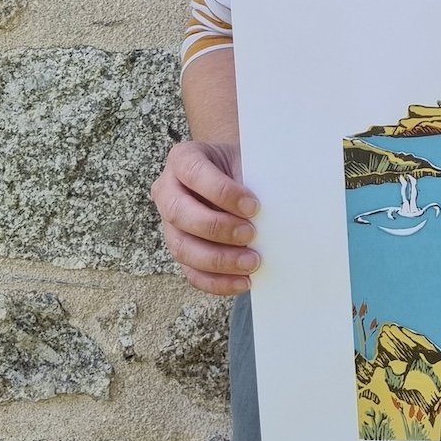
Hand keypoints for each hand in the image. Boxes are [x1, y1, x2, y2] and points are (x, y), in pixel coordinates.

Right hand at [151, 140, 260, 294]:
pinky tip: (242, 281)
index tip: (253, 205)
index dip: (222, 192)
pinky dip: (217, 281)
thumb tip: (273, 208)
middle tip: (251, 234)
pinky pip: (191, 271)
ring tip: (251, 262)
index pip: (194, 173)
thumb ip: (250, 177)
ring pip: (181, 247)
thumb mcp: (243, 158)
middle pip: (180, 213)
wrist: (230, 172)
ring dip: (218, 259)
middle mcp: (167, 190)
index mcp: (182, 159)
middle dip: (217, 228)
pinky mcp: (179, 248)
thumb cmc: (239, 164)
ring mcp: (168, 223)